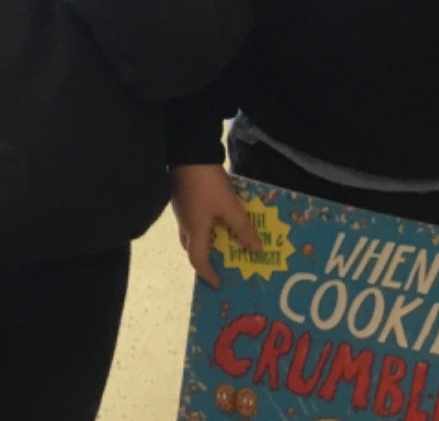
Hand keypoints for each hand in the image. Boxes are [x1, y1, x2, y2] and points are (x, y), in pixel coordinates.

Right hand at [170, 164, 261, 286]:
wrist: (189, 154)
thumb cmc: (208, 185)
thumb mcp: (231, 207)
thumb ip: (243, 229)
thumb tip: (256, 251)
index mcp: (195, 231)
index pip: (198, 261)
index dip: (208, 274)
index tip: (218, 284)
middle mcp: (185, 224)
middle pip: (192, 249)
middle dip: (205, 259)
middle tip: (221, 263)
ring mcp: (182, 210)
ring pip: (192, 234)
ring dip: (205, 241)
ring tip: (223, 241)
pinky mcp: (183, 198)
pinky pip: (193, 220)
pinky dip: (204, 226)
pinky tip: (216, 218)